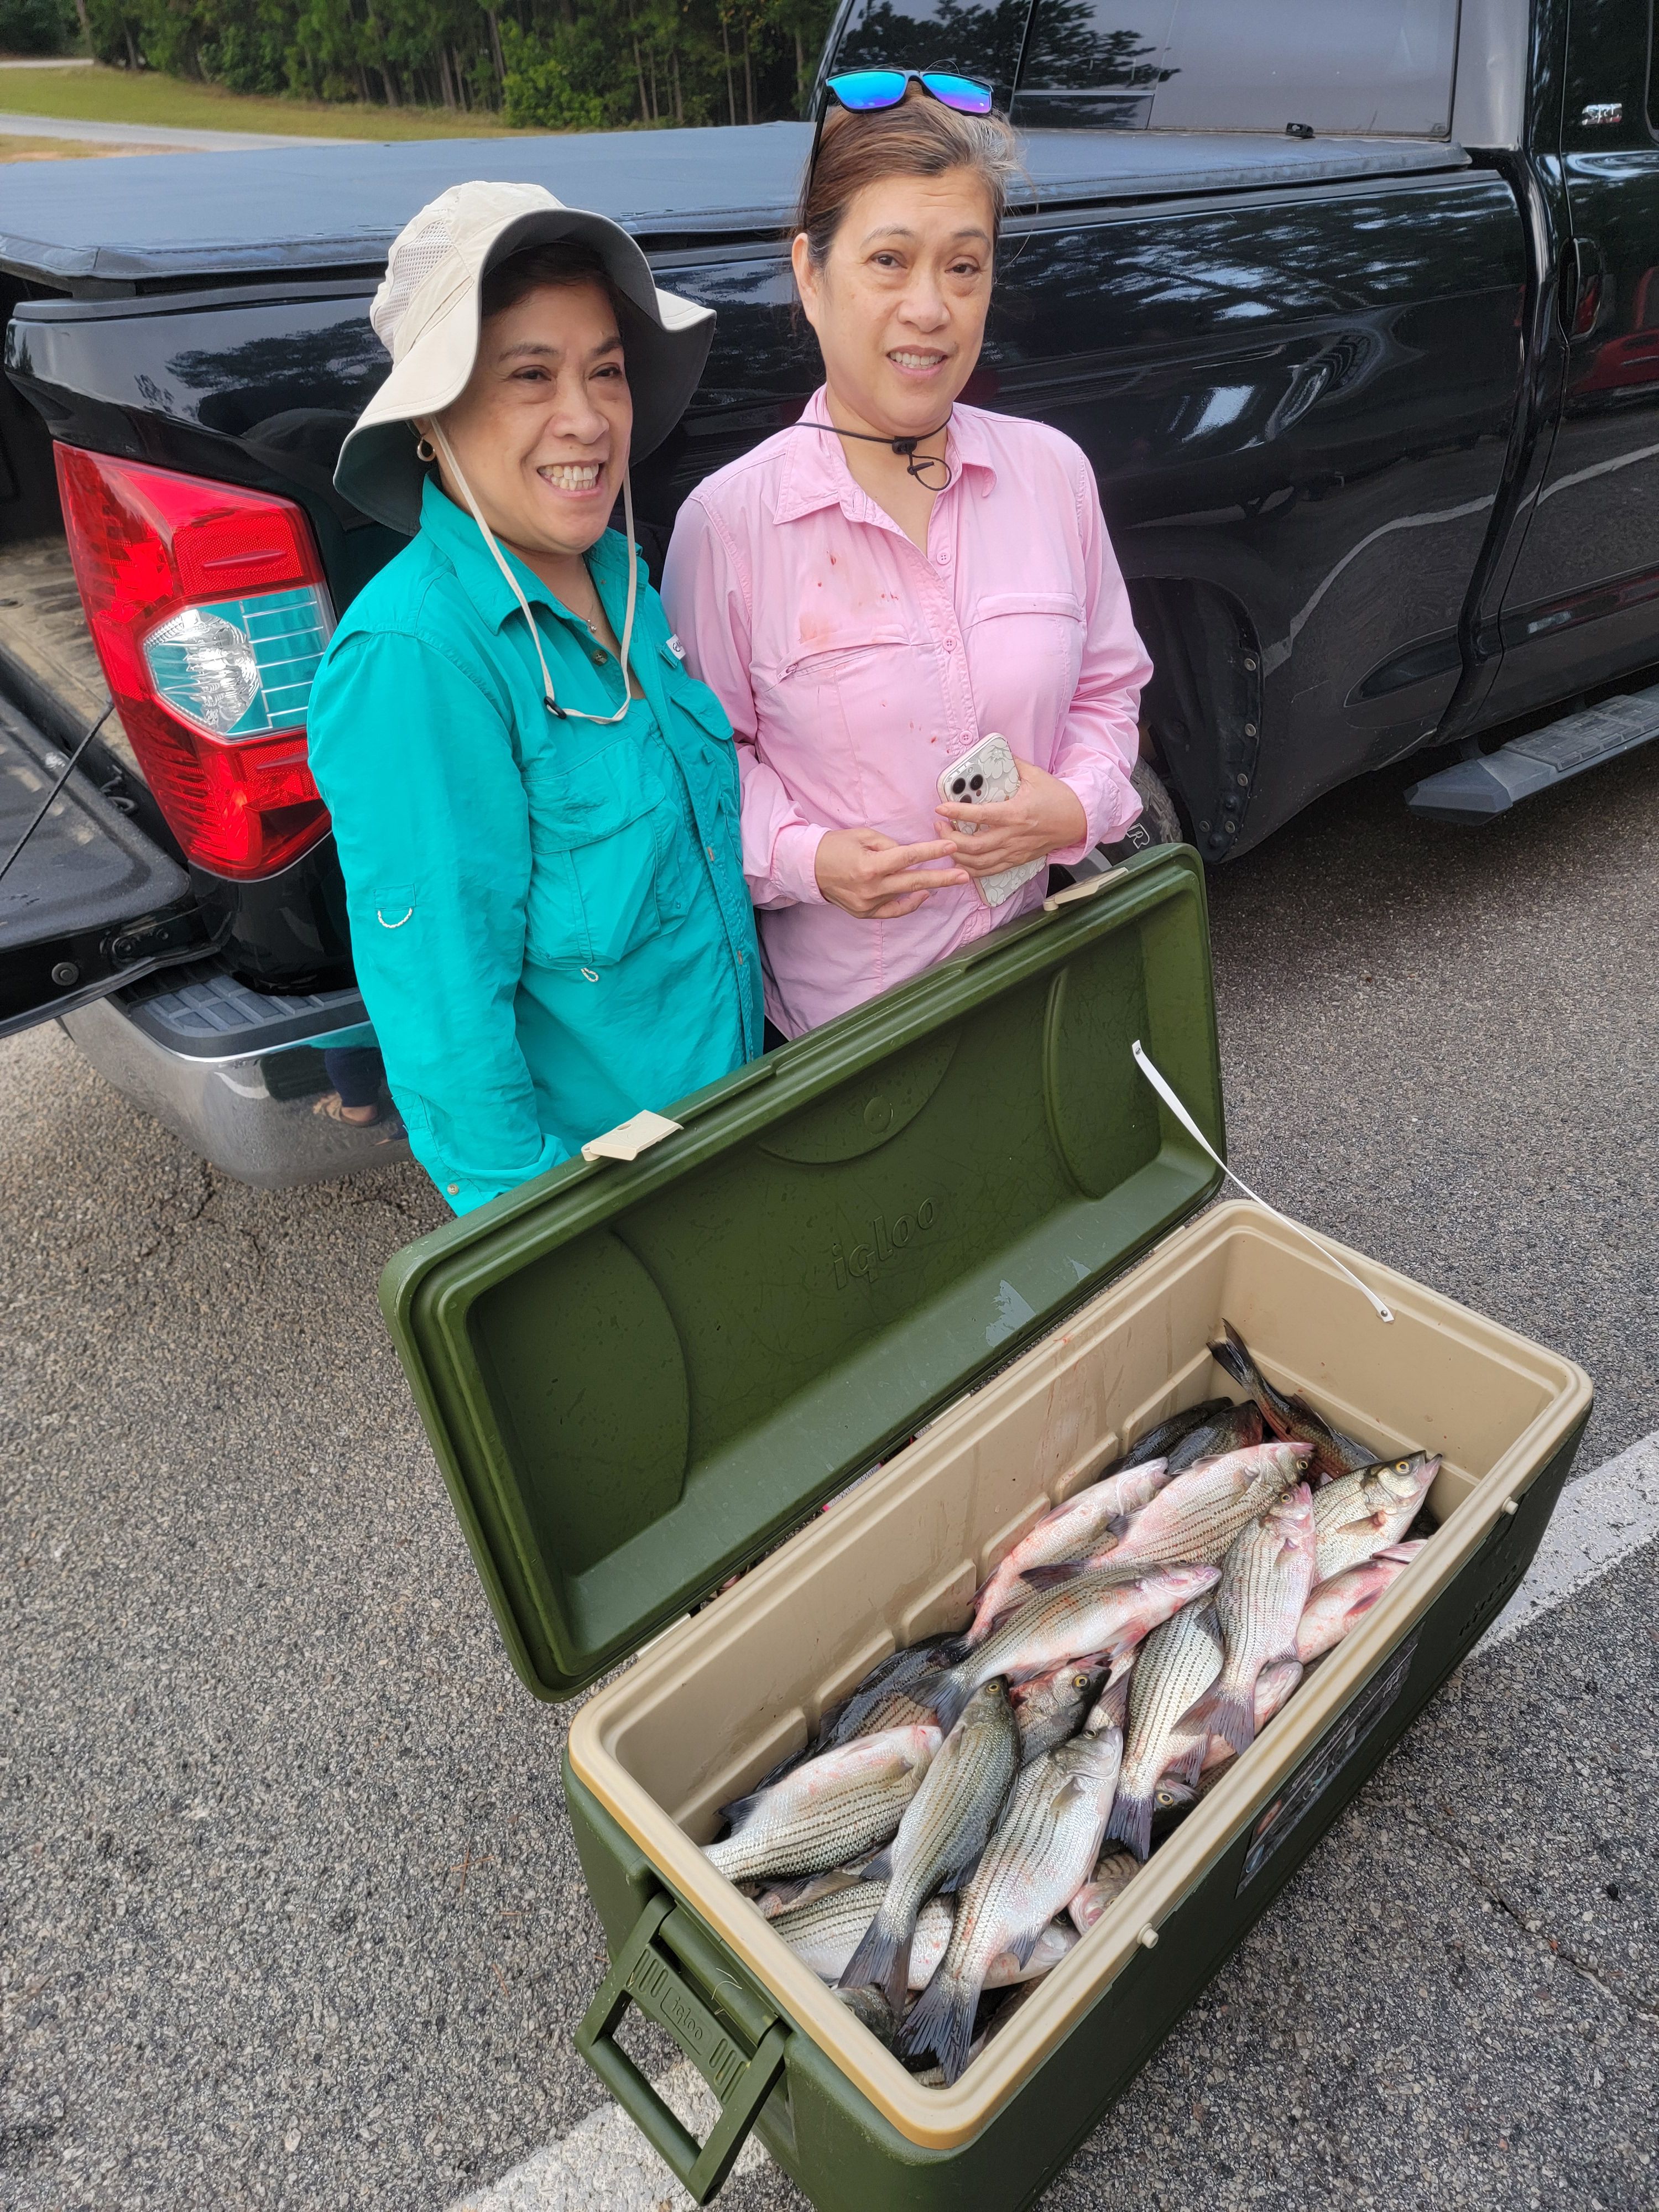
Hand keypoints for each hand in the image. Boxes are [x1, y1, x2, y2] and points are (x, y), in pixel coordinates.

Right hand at [814, 826, 969, 918]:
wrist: (809, 868)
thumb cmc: (836, 846)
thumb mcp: (863, 836)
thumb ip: (889, 845)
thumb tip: (910, 855)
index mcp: (871, 865)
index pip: (908, 857)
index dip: (931, 852)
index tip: (951, 847)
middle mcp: (872, 887)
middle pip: (914, 881)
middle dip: (942, 878)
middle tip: (964, 875)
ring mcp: (869, 903)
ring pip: (906, 896)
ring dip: (928, 888)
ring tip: (949, 880)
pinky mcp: (866, 913)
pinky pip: (894, 911)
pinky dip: (909, 904)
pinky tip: (922, 896)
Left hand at [936, 756, 1087, 877]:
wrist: (1078, 821)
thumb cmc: (1057, 797)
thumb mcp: (1035, 775)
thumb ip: (1012, 764)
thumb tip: (995, 752)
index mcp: (1016, 813)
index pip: (980, 816)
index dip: (956, 813)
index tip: (940, 808)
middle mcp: (1013, 836)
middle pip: (973, 846)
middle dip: (949, 838)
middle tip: (940, 826)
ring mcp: (1015, 852)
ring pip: (978, 863)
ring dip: (957, 855)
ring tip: (947, 842)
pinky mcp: (1017, 861)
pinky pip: (989, 871)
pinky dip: (971, 869)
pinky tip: (961, 860)